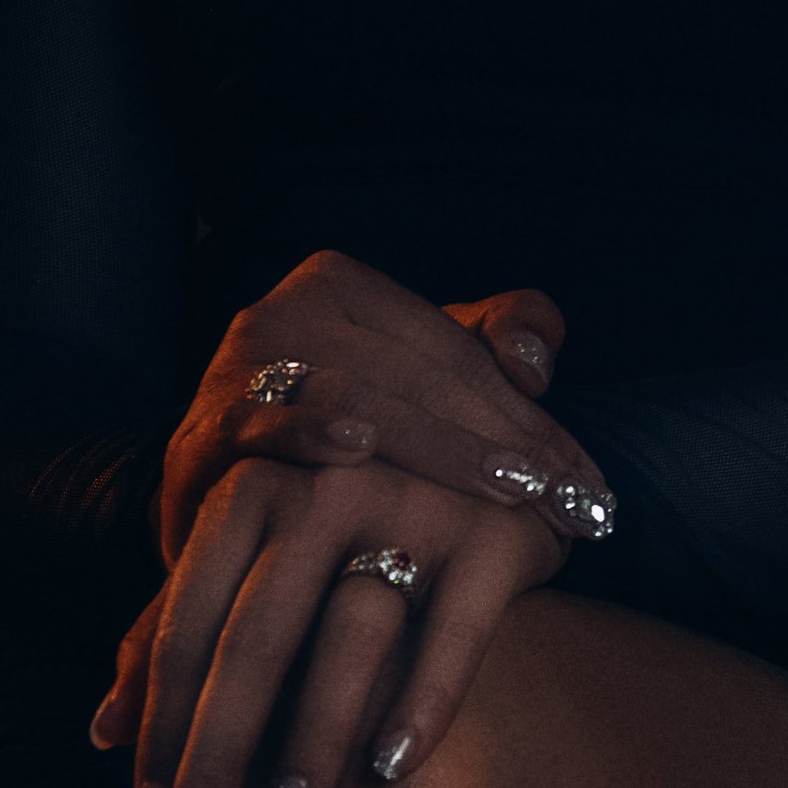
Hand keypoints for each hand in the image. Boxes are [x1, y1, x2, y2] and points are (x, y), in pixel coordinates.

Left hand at [93, 453, 565, 787]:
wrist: (475, 430)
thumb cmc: (339, 518)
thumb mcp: (251, 550)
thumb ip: (179, 628)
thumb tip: (102, 733)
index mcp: (251, 487)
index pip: (187, 623)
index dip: (162, 727)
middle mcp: (325, 486)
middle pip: (254, 638)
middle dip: (219, 751)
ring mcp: (413, 503)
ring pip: (349, 636)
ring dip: (311, 738)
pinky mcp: (492, 533)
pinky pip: (454, 632)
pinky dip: (421, 703)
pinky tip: (389, 771)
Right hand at [154, 251, 614, 560]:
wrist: (228, 504)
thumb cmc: (350, 439)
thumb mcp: (426, 376)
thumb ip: (499, 337)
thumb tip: (533, 361)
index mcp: (336, 283)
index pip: (455, 349)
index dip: (531, 416)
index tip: (590, 484)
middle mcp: (279, 313)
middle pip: (417, 375)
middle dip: (506, 442)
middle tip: (572, 504)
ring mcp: (232, 373)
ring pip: (359, 397)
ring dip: (443, 451)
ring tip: (514, 493)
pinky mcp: (197, 440)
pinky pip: (258, 427)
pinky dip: (307, 431)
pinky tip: (359, 447)